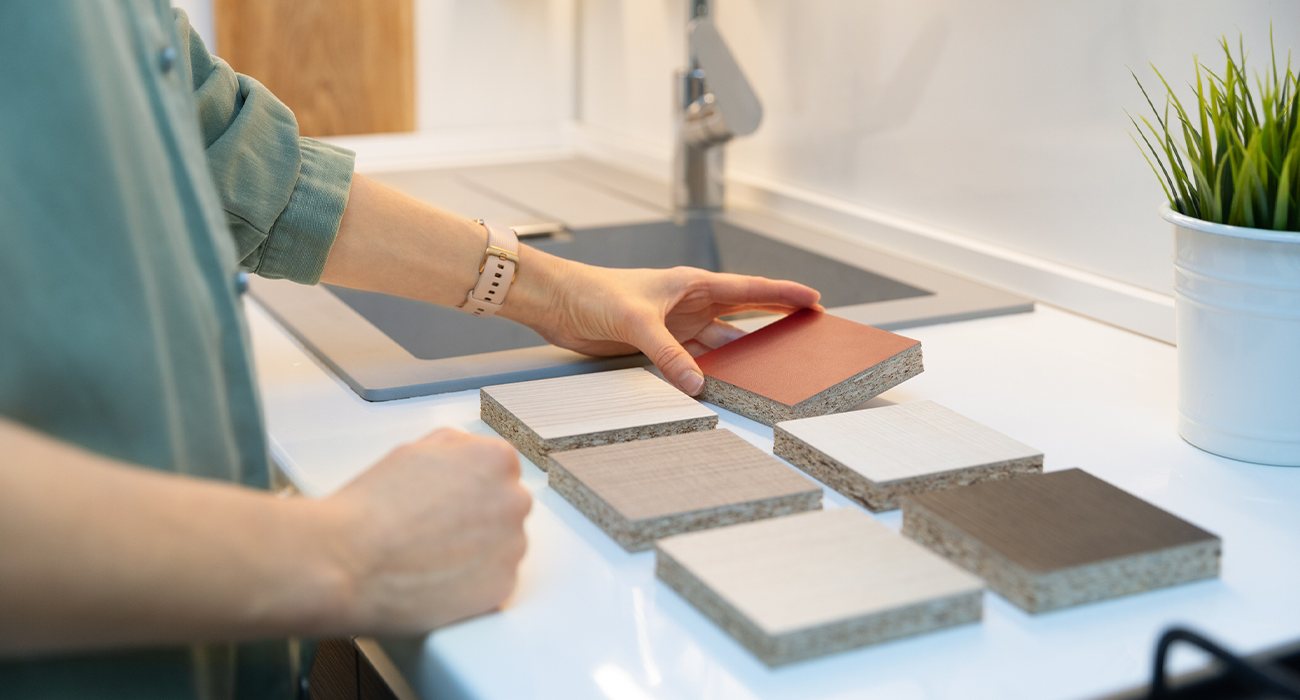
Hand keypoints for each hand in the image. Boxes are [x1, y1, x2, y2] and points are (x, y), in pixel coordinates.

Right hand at [321, 428, 530, 632]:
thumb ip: (455, 448)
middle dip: (478, 520)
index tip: (449, 503)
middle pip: (505, 510)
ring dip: (477, 553)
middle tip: (436, 532)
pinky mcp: (502, 587)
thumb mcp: (415, 451)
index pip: (500, 472)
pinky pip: (493, 583)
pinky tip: (437, 580)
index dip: (469, 490)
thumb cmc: (372, 508)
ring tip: (431, 558)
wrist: (346, 560)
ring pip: (502, 548)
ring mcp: (512, 546)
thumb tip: (467, 456)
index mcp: (496, 460)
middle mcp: (514, 500)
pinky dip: (471, 586)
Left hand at [502, 252, 820, 394]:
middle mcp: (688, 304)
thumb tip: (697, 384)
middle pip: (741, 318)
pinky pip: (693, 360)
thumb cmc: (593, 293)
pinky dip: (708, 372)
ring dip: (741, 356)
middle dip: (773, 325)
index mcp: (691, 285)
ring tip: (772, 369)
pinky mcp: (657, 344)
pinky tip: (724, 384)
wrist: (557, 303)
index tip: (814, 299)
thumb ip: (668, 354)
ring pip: (719, 343)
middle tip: (806, 336)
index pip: (748, 289)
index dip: (782, 294)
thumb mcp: (636, 323)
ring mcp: (675, 325)